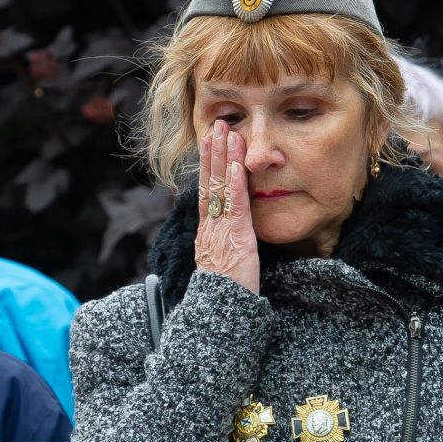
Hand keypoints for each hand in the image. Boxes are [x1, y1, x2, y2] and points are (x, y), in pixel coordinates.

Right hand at [195, 119, 259, 295]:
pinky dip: (233, 184)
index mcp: (207, 233)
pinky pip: (233, 206)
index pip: (207, 192)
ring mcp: (220, 231)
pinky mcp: (234, 238)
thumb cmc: (226, 297)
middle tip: (217, 125)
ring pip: (219, 188)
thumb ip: (227, 247)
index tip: (212, 143)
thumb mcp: (224, 266)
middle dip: (213, 152)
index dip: (209, 166)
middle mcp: (210, 228)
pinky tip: (235, 165)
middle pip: (209, 183)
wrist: (221, 316)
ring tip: (227, 132)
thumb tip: (234, 235)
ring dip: (223, 158)